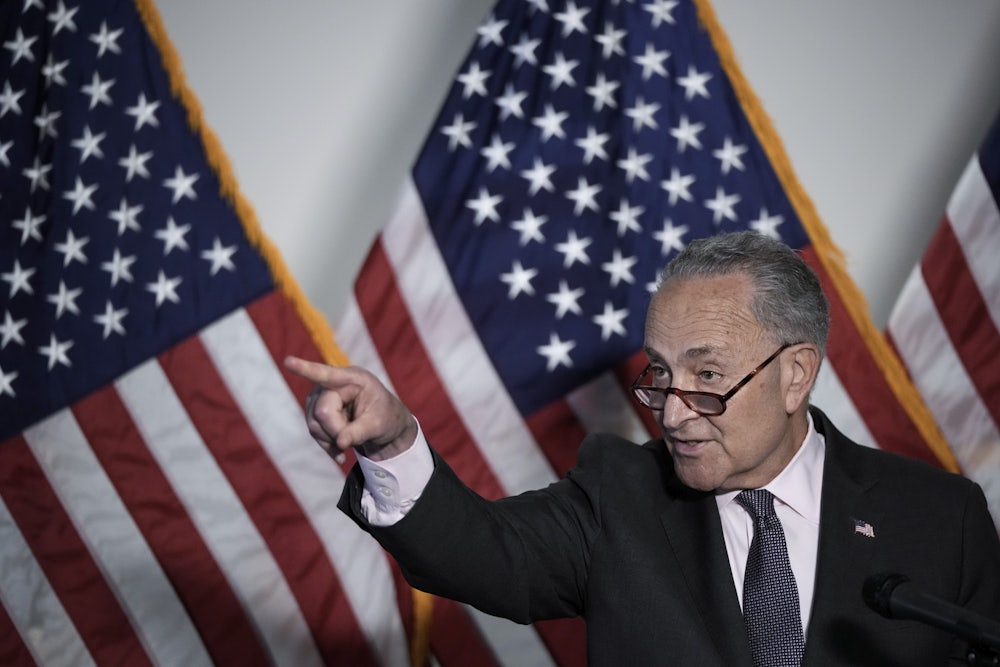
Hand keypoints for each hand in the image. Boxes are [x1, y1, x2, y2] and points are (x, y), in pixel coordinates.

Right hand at [284, 356, 416, 462]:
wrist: (382, 425)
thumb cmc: (385, 417)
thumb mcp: (379, 425)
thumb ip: (359, 432)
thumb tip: (340, 443)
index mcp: (355, 379)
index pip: (327, 375)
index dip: (306, 369)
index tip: (288, 362)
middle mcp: (333, 383)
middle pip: (321, 412)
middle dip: (335, 432)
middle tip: (352, 442)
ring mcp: (320, 396)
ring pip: (314, 424)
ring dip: (331, 440)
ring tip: (349, 443)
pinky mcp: (315, 409)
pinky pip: (313, 431)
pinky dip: (327, 445)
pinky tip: (340, 454)